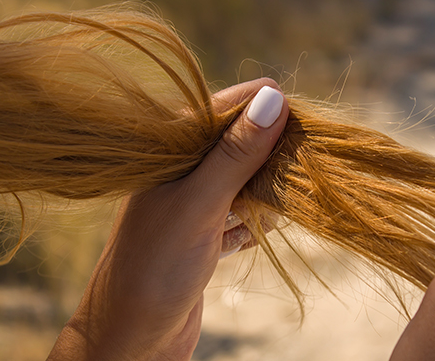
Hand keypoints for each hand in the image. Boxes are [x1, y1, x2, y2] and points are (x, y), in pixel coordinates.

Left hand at [48, 78, 288, 360]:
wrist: (132, 339)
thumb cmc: (155, 267)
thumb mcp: (199, 204)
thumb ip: (235, 153)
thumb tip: (274, 97)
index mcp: (167, 151)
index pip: (222, 109)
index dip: (263, 109)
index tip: (302, 116)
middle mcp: (179, 172)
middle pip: (238, 145)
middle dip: (269, 156)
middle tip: (295, 167)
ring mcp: (192, 204)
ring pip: (243, 182)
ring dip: (265, 193)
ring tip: (276, 207)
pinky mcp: (203, 234)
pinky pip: (240, 215)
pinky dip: (253, 223)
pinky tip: (257, 233)